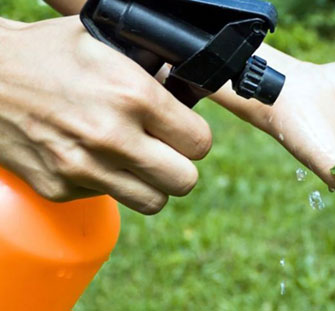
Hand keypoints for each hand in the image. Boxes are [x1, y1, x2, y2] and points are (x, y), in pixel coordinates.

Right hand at [0, 16, 211, 213]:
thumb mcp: (106, 43)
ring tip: (134, 159)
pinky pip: (108, 199)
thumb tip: (190, 86)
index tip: (182, 130)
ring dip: (150, 183)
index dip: (194, 136)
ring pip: (153, 202)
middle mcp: (112, 137)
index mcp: (132, 95)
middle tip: (164, 150)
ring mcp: (84, 168)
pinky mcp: (60, 188)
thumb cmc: (46, 53)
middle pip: (185, 181)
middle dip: (180, 165)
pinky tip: (91, 155)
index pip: (199, 142)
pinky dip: (106, 182)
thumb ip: (153, 67)